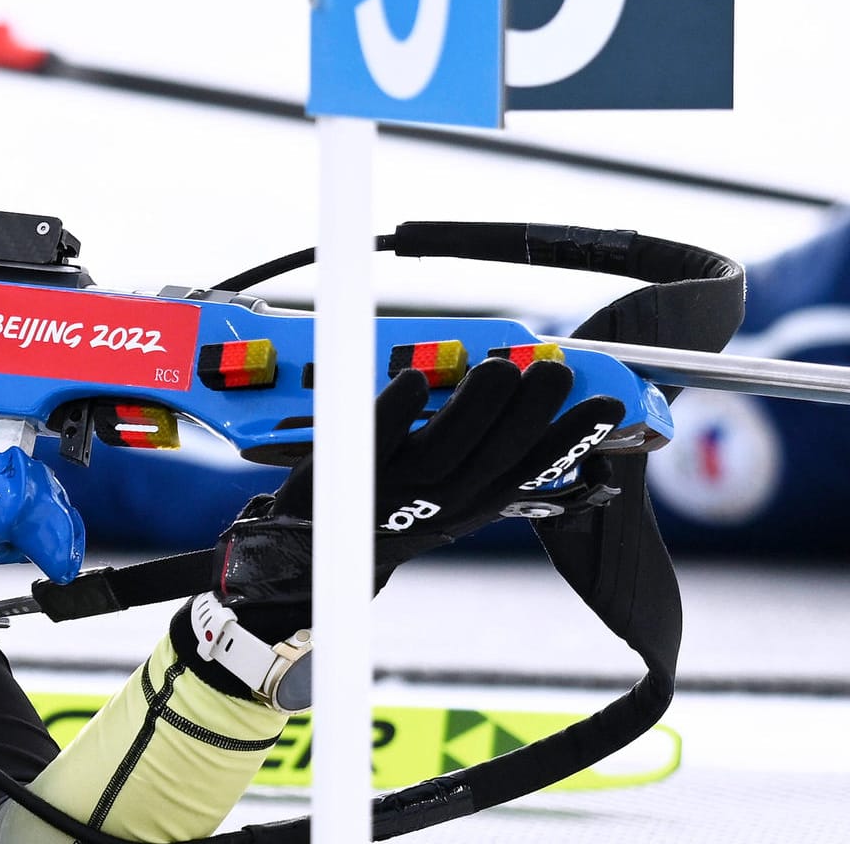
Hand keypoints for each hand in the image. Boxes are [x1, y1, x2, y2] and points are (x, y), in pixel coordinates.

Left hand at [210, 359, 625, 630]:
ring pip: (444, 448)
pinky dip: (396, 410)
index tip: (607, 406)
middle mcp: (438, 503)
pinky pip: (374, 440)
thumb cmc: (395, 515)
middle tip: (553, 368)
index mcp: (471, 506)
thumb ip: (500, 474)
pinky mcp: (348, 474)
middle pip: (495, 456)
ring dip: (476, 405)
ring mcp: (392, 490)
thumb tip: (572, 460)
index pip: (531, 473)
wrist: (316, 557)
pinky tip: (416, 378)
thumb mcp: (456, 505)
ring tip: (500, 366)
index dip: (572, 442)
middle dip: (532, 411)